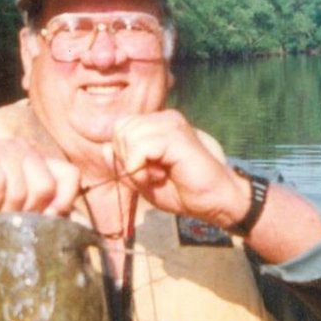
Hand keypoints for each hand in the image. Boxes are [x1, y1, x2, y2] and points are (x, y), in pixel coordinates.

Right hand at [0, 138, 80, 219]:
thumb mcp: (10, 208)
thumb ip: (35, 215)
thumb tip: (63, 238)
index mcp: (38, 161)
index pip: (71, 176)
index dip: (64, 202)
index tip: (45, 221)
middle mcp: (24, 151)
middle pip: (47, 187)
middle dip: (29, 214)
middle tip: (10, 222)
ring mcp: (2, 150)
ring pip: (21, 189)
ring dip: (5, 212)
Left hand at [107, 109, 248, 228]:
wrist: (215, 200)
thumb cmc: (183, 191)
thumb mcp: (143, 181)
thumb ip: (123, 165)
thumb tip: (105, 148)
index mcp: (156, 126)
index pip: (120, 128)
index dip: (123, 155)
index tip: (145, 172)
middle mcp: (164, 119)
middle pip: (120, 129)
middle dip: (128, 158)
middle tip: (152, 174)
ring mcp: (172, 123)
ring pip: (128, 135)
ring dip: (137, 165)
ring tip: (159, 175)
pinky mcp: (177, 136)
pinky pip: (140, 147)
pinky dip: (143, 168)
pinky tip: (162, 175)